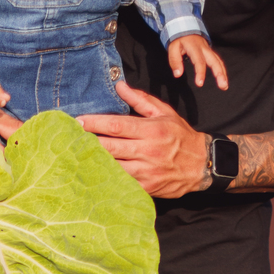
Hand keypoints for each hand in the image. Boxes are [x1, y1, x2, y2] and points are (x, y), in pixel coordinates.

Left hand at [79, 81, 212, 197]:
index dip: (94, 123)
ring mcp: (147, 172)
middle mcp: (148, 151)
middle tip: (69, 139)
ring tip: (76, 155)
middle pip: (110, 147)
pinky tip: (92, 172)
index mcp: (151, 130)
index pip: (116, 125)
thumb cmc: (181, 136)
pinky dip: (106, 177)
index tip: (77, 121)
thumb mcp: (165, 113)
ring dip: (93, 161)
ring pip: (112, 166)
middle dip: (87, 142)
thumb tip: (119, 86)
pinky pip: (121, 182)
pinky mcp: (146, 187)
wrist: (203, 165)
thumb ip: (141, 100)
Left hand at [167, 33, 228, 89]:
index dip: (200, 72)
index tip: (200, 84)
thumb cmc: (179, 38)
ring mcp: (208, 49)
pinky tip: (223, 78)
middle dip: (219, 74)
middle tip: (223, 86)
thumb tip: (178, 74)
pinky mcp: (210, 51)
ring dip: (223, 73)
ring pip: (218, 61)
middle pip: (215, 61)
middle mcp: (204, 48)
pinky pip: (218, 60)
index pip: (199, 61)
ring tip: (225, 86)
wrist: (186, 25)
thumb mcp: (172, 47)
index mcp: (195, 47)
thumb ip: (175, 61)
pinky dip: (221, 69)